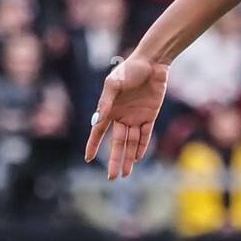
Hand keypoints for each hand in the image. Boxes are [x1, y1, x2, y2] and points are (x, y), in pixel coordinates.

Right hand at [84, 52, 168, 178]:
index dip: (93, 145)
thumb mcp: (114, 82)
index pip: (99, 131)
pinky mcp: (150, 116)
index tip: (88, 159)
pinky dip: (142, 146)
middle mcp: (121, 116)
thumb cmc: (130, 69)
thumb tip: (98, 119)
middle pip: (117, 142)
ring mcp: (136, 117)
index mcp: (109, 109)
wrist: (152, 62)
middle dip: (114, 160)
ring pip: (131, 142)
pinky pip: (145, 134)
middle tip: (112, 177)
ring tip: (125, 174)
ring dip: (128, 158)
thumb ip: (107, 100)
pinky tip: (137, 158)